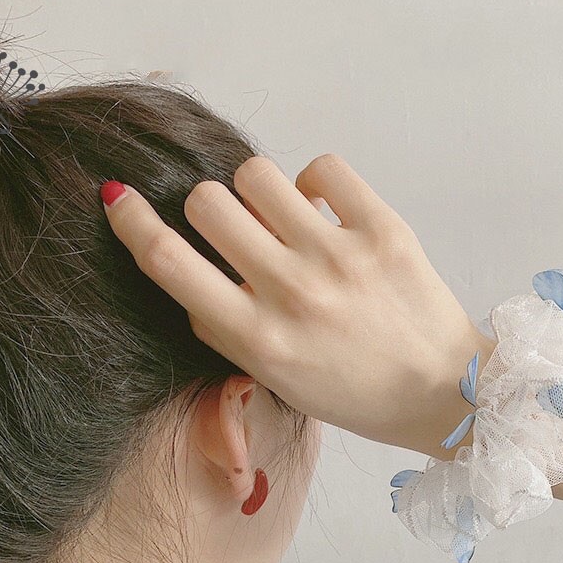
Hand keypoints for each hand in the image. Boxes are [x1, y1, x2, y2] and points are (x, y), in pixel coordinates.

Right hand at [101, 154, 495, 457]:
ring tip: (282, 217)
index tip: (120, 198)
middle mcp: (292, 292)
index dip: (132, 222)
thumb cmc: (358, 395)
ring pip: (257, 175)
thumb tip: (196, 279)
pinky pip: (322, 167)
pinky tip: (324, 211)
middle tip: (238, 230)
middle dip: (209, 212)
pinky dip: (313, 183)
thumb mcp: (280, 382)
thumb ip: (229, 334)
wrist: (442, 392)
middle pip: (207, 203)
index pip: (169, 263)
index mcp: (259, 339)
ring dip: (256, 192)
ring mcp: (339, 256)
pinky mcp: (383, 229)